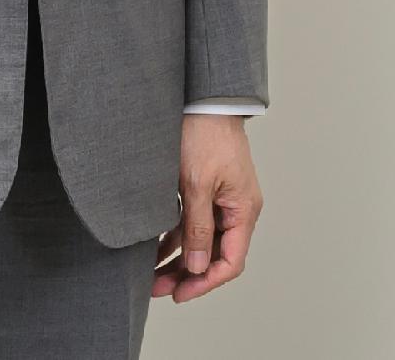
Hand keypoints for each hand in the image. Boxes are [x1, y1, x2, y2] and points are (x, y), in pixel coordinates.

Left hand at [154, 114, 263, 301]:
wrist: (202, 100)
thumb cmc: (205, 135)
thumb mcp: (197, 186)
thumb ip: (197, 229)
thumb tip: (196, 267)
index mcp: (243, 210)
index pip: (230, 262)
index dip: (205, 282)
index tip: (179, 293)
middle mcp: (236, 209)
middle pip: (214, 256)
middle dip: (187, 275)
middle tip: (158, 289)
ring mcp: (221, 201)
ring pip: (201, 242)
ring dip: (178, 260)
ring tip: (150, 275)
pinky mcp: (206, 191)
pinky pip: (192, 225)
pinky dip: (174, 239)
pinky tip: (153, 250)